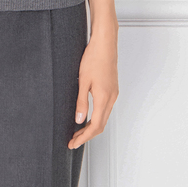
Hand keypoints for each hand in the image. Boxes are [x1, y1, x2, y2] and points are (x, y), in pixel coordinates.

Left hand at [68, 30, 118, 149]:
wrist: (105, 43)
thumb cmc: (94, 58)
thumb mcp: (83, 81)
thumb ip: (81, 102)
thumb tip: (79, 120)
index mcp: (104, 98)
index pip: (95, 126)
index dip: (84, 137)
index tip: (73, 143)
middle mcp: (111, 98)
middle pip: (101, 125)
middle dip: (87, 135)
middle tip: (74, 139)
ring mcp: (113, 93)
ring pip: (104, 117)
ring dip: (92, 126)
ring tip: (78, 130)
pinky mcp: (112, 88)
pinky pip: (106, 108)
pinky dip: (96, 116)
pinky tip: (87, 115)